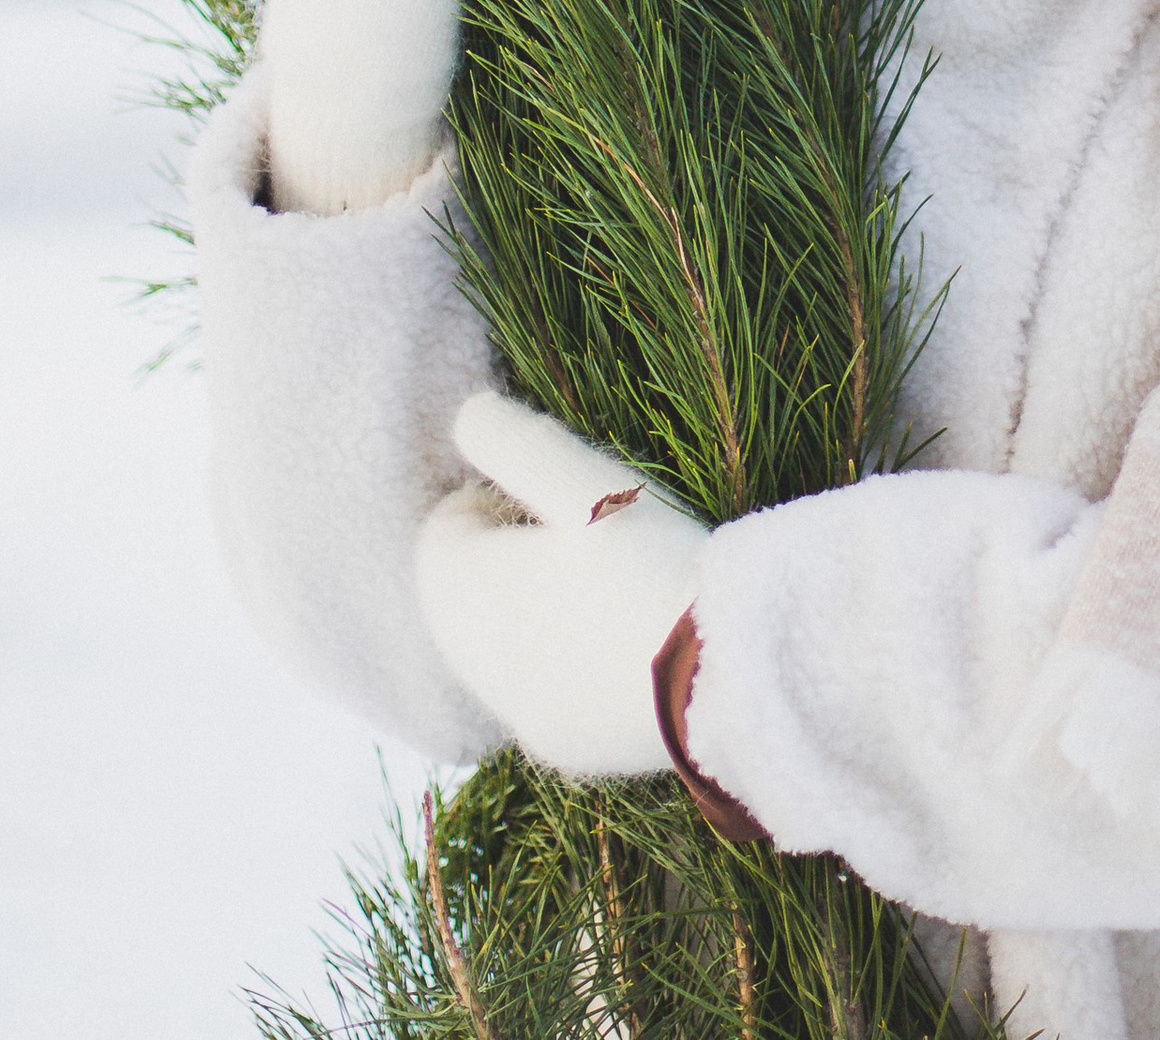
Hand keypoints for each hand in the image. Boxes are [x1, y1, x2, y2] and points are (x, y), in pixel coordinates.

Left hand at [415, 391, 708, 778]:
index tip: (558, 497)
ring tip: (614, 584)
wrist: (717, 676)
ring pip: (500, 642)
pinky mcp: (559, 744)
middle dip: (512, 558)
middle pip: (467, 590)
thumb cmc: (648, 561)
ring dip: (535, 609)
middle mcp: (471, 656)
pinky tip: (626, 641)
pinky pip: (542, 690)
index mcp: (464, 588)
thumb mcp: (583, 481)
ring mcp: (514, 706)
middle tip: (588, 536)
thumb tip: (466, 416)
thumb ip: (515, 442)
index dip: (498, 500)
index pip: (442, 531)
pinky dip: (566, 662)